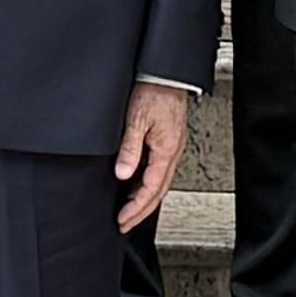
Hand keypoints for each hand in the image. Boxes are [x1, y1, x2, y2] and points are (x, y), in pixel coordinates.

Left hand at [112, 79, 192, 228]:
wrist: (166, 72)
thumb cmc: (154, 90)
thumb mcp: (137, 120)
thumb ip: (130, 149)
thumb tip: (123, 174)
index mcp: (167, 150)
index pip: (151, 189)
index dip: (136, 207)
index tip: (123, 219)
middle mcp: (172, 152)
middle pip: (158, 191)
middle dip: (141, 211)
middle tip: (125, 224)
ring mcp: (172, 146)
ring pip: (160, 182)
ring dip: (145, 199)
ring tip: (129, 211)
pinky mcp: (168, 140)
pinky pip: (159, 170)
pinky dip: (148, 183)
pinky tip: (138, 185)